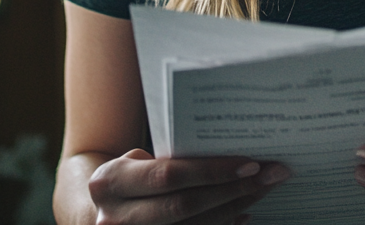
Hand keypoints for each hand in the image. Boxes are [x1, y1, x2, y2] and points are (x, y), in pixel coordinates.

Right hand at [86, 148, 290, 224]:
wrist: (93, 210)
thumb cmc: (126, 176)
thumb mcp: (132, 162)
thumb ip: (168, 159)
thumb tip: (227, 147)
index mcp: (110, 182)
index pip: (169, 176)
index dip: (212, 171)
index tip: (252, 162)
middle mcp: (115, 218)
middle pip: (186, 206)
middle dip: (234, 190)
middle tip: (271, 175)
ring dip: (234, 209)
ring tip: (262, 190)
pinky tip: (242, 214)